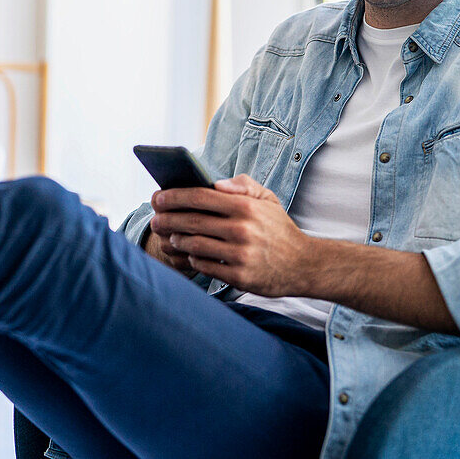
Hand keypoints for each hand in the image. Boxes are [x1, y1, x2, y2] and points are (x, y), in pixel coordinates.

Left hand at [149, 174, 310, 296]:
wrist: (304, 265)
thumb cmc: (279, 229)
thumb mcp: (268, 199)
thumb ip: (242, 185)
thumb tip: (214, 183)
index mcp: (245, 206)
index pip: (200, 196)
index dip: (174, 196)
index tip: (158, 197)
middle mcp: (241, 229)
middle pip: (192, 221)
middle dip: (167, 219)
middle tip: (155, 220)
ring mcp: (240, 254)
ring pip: (194, 245)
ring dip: (176, 240)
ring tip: (169, 236)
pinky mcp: (239, 276)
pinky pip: (204, 266)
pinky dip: (192, 259)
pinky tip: (189, 254)